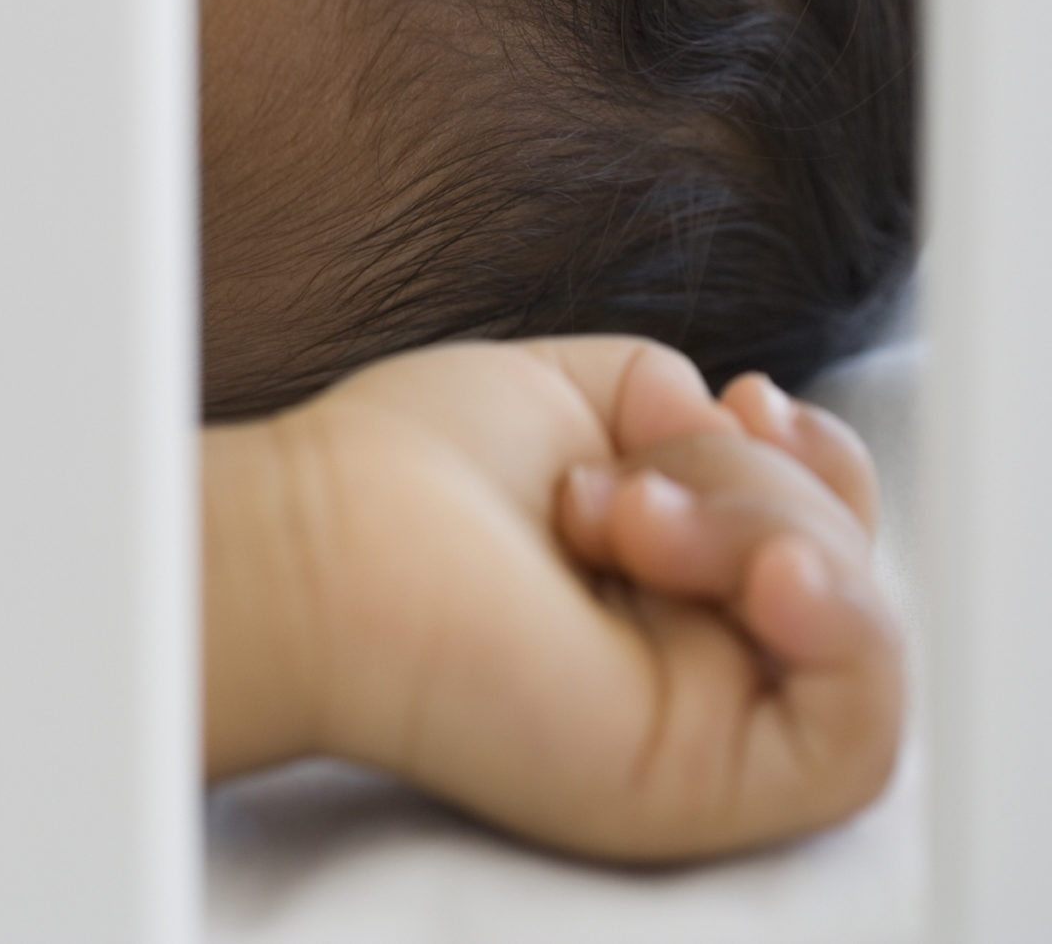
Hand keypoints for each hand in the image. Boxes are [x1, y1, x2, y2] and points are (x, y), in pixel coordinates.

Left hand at [268, 336, 900, 859]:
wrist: (326, 543)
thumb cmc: (403, 475)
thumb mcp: (567, 396)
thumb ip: (672, 400)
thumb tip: (741, 414)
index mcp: (667, 579)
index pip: (817, 533)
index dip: (815, 460)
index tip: (748, 397)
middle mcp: (693, 661)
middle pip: (848, 571)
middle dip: (770, 485)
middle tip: (631, 480)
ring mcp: (704, 732)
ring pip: (858, 638)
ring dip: (772, 535)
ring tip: (629, 518)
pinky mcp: (703, 790)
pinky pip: (860, 737)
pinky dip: (841, 631)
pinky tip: (760, 575)